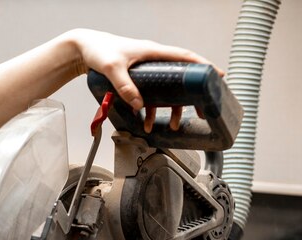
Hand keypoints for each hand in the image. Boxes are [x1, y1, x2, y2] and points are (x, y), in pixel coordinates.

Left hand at [70, 29, 222, 131]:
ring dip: (169, 110)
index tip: (218, 76)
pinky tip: (145, 124)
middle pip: (179, 79)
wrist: (83, 51)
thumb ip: (125, 87)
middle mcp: (152, 60)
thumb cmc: (98, 51)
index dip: (202, 66)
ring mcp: (145, 71)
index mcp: (152, 52)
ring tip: (171, 126)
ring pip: (165, 92)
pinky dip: (148, 111)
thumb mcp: (112, 68)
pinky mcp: (136, 81)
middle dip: (191, 97)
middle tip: (203, 110)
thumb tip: (139, 105)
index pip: (184, 57)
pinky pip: (148, 98)